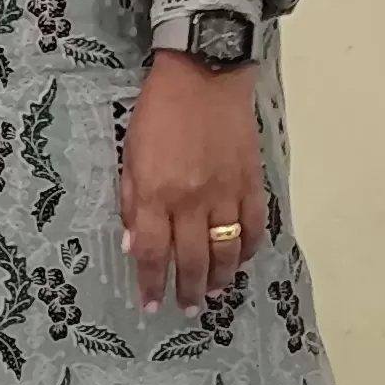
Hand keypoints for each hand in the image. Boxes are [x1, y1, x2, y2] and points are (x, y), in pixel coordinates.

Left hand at [121, 54, 268, 315]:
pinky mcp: (252, 182)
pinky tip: (241, 260)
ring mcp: (227, 193)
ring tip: (214, 293)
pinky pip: (254, 226)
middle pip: (194, 260)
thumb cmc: (158, 112)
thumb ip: (132, 202)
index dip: (153, 283)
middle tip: (187, 309)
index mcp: (158, 193)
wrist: (205, 75)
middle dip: (189, 291)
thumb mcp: (130, 154)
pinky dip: (248, 248)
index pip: (155, 253)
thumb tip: (134, 246)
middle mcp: (193, 200)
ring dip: (221, 278)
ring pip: (228, 250)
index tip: (152, 304)